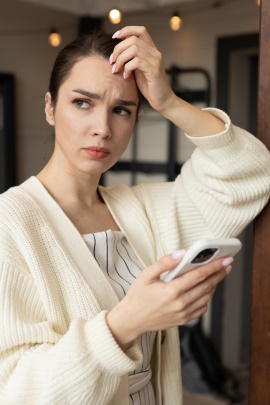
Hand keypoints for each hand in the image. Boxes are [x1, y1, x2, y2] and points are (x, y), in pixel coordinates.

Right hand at [106, 251, 230, 350]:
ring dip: (215, 285)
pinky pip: (201, 308)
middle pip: (207, 286)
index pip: (199, 275)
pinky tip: (206, 290)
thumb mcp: (146, 274)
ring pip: (206, 297)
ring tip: (218, 275)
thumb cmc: (137, 296)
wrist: (131, 320)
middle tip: (227, 264)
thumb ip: (165, 262)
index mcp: (172, 290)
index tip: (225, 259)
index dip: (214, 266)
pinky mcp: (183, 320)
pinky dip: (207, 298)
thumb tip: (181, 253)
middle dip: (219, 274)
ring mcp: (183, 314)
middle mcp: (180, 303)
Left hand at [110, 26, 173, 112]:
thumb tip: (117, 52)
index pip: (140, 30)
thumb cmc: (150, 87)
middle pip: (132, 39)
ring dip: (120, 59)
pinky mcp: (154, 70)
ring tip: (116, 70)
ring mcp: (155, 60)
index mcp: (151, 50)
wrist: (163, 101)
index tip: (114, 38)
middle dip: (118, 49)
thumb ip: (131, 59)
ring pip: (133, 49)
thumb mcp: (138, 70)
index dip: (126, 30)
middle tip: (112, 62)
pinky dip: (127, 68)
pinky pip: (136, 62)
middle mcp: (155, 52)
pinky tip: (126, 77)